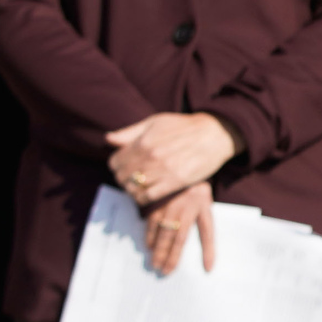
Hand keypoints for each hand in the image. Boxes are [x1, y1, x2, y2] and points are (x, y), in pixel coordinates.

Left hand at [106, 112, 237, 203]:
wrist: (213, 134)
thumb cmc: (183, 127)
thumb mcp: (155, 122)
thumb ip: (129, 132)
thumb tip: (108, 139)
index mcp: (143, 141)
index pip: (114, 162)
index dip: (116, 166)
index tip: (124, 167)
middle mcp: (150, 157)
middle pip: (122, 177)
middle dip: (123, 179)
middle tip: (131, 178)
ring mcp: (162, 170)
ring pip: (133, 188)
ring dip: (132, 190)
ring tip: (139, 186)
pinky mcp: (175, 182)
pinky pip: (148, 197)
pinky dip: (142, 199)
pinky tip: (146, 195)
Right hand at [140, 181, 217, 274]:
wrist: (188, 166)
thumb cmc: (199, 194)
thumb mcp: (208, 214)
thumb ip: (208, 240)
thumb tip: (209, 267)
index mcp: (193, 210)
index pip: (182, 239)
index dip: (175, 256)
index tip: (169, 270)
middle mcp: (178, 207)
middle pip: (168, 235)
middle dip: (163, 255)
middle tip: (158, 269)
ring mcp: (166, 201)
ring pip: (157, 227)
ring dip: (154, 246)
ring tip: (153, 261)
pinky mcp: (156, 197)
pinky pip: (149, 218)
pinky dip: (148, 232)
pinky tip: (147, 244)